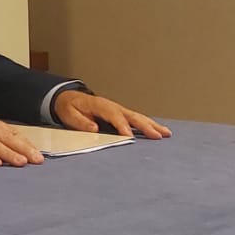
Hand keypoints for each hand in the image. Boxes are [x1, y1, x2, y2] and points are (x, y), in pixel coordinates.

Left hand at [53, 90, 171, 139]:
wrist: (69, 98)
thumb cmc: (69, 107)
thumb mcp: (69, 114)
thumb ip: (80, 122)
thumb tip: (94, 128)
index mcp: (100, 106)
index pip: (114, 116)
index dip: (122, 126)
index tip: (129, 136)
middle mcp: (112, 107)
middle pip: (131, 116)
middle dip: (145, 126)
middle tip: (157, 135)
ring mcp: (118, 110)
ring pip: (137, 117)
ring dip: (152, 125)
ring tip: (166, 133)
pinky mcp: (120, 114)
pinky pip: (136, 119)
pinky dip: (148, 124)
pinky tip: (158, 131)